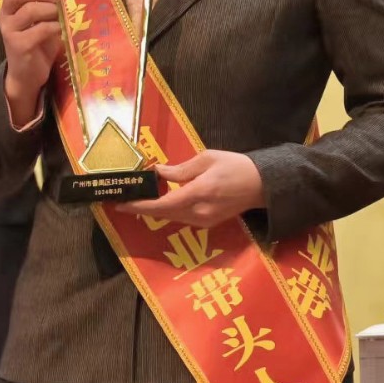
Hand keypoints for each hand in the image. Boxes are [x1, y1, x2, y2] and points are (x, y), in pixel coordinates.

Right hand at [0, 0, 65, 125]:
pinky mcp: (18, 45)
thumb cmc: (37, 44)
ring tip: (60, 16)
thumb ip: (48, 3)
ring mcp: (9, 31)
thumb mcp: (42, 19)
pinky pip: (39, 29)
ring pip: (29, 10)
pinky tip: (59, 31)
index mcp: (9, 6)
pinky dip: (53, 27)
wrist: (28, 74)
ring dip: (50, 10)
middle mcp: (4, 16)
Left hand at [117, 150, 264, 228]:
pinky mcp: (208, 223)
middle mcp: (199, 212)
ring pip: (171, 217)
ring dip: (154, 209)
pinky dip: (168, 210)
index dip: (139, 206)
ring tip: (138, 198)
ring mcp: (204, 221)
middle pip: (163, 214)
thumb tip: (157, 173)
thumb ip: (180, 169)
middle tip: (124, 198)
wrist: (262, 185)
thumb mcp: (206, 159)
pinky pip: (181, 218)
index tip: (120, 204)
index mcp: (198, 193)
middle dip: (142, 208)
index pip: (162, 204)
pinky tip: (160, 201)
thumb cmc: (234, 166)